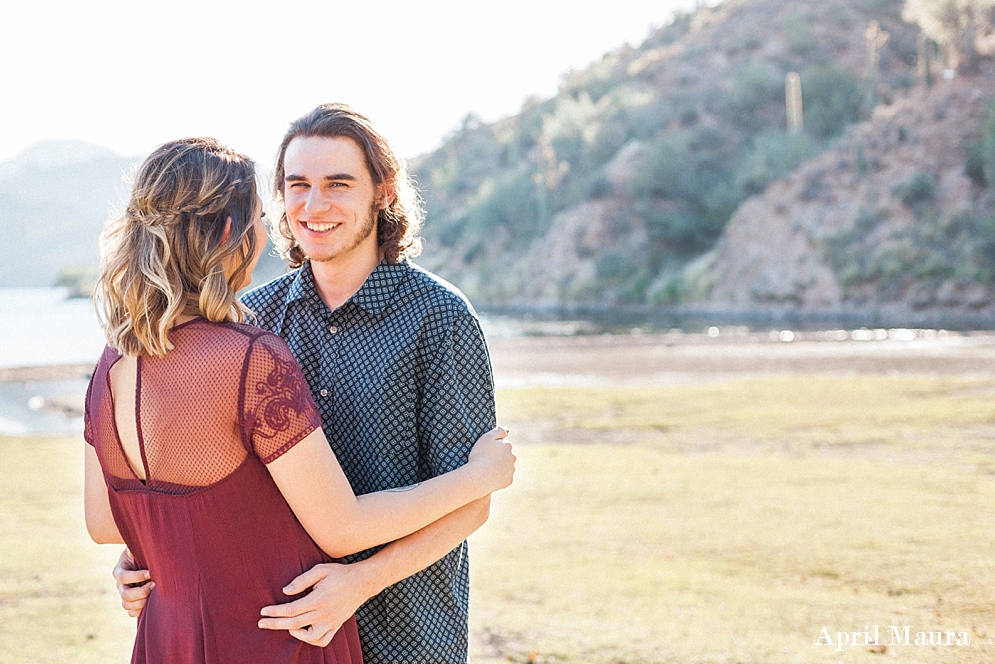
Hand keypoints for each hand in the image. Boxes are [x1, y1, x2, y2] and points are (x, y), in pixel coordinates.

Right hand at [113, 548, 153, 617]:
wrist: (145, 562)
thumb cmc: (142, 553)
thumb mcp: (138, 549)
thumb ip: (135, 550)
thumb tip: (133, 550)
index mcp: (119, 571)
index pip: (123, 577)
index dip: (136, 576)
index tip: (151, 573)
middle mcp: (120, 585)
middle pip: (125, 595)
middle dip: (141, 592)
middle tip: (154, 585)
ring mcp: (125, 595)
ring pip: (127, 605)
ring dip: (141, 603)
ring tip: (154, 596)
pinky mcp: (132, 603)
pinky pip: (131, 613)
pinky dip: (139, 611)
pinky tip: (150, 604)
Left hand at [258, 562, 373, 646]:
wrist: (362, 582)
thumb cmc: (340, 573)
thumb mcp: (320, 569)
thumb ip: (302, 580)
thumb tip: (285, 591)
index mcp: (320, 598)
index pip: (292, 609)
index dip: (275, 611)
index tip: (263, 611)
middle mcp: (325, 613)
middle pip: (295, 623)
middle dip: (275, 624)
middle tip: (261, 623)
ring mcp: (332, 621)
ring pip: (309, 636)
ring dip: (293, 632)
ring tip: (285, 625)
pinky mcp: (336, 625)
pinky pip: (322, 640)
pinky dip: (310, 640)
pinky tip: (302, 631)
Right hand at [467, 426, 515, 491]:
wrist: (478, 476)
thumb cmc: (480, 455)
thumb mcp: (487, 437)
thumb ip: (498, 431)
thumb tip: (507, 430)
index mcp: (508, 446)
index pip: (502, 444)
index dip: (493, 447)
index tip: (485, 452)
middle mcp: (512, 457)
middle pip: (505, 456)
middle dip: (498, 457)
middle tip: (486, 461)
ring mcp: (511, 470)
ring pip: (506, 467)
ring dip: (499, 467)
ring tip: (487, 470)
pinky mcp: (509, 481)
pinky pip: (504, 478)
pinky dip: (499, 478)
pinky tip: (490, 478)